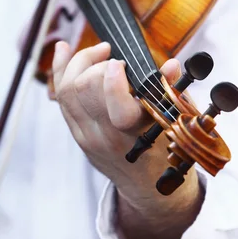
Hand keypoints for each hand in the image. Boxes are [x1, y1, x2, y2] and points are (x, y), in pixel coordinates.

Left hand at [51, 41, 186, 199]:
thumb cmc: (168, 152)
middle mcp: (106, 137)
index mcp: (136, 135)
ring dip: (79, 63)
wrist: (150, 189)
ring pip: (66, 91)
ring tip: (99, 52)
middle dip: (96, 64)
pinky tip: (63, 49)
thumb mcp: (176, 123)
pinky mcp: (77, 134)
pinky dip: (61, 71)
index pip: (114, 105)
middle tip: (115, 60)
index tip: (123, 64)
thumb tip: (171, 64)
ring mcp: (87, 137)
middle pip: (83, 89)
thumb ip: (171, 93)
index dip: (113, 78)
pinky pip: (61, 98)